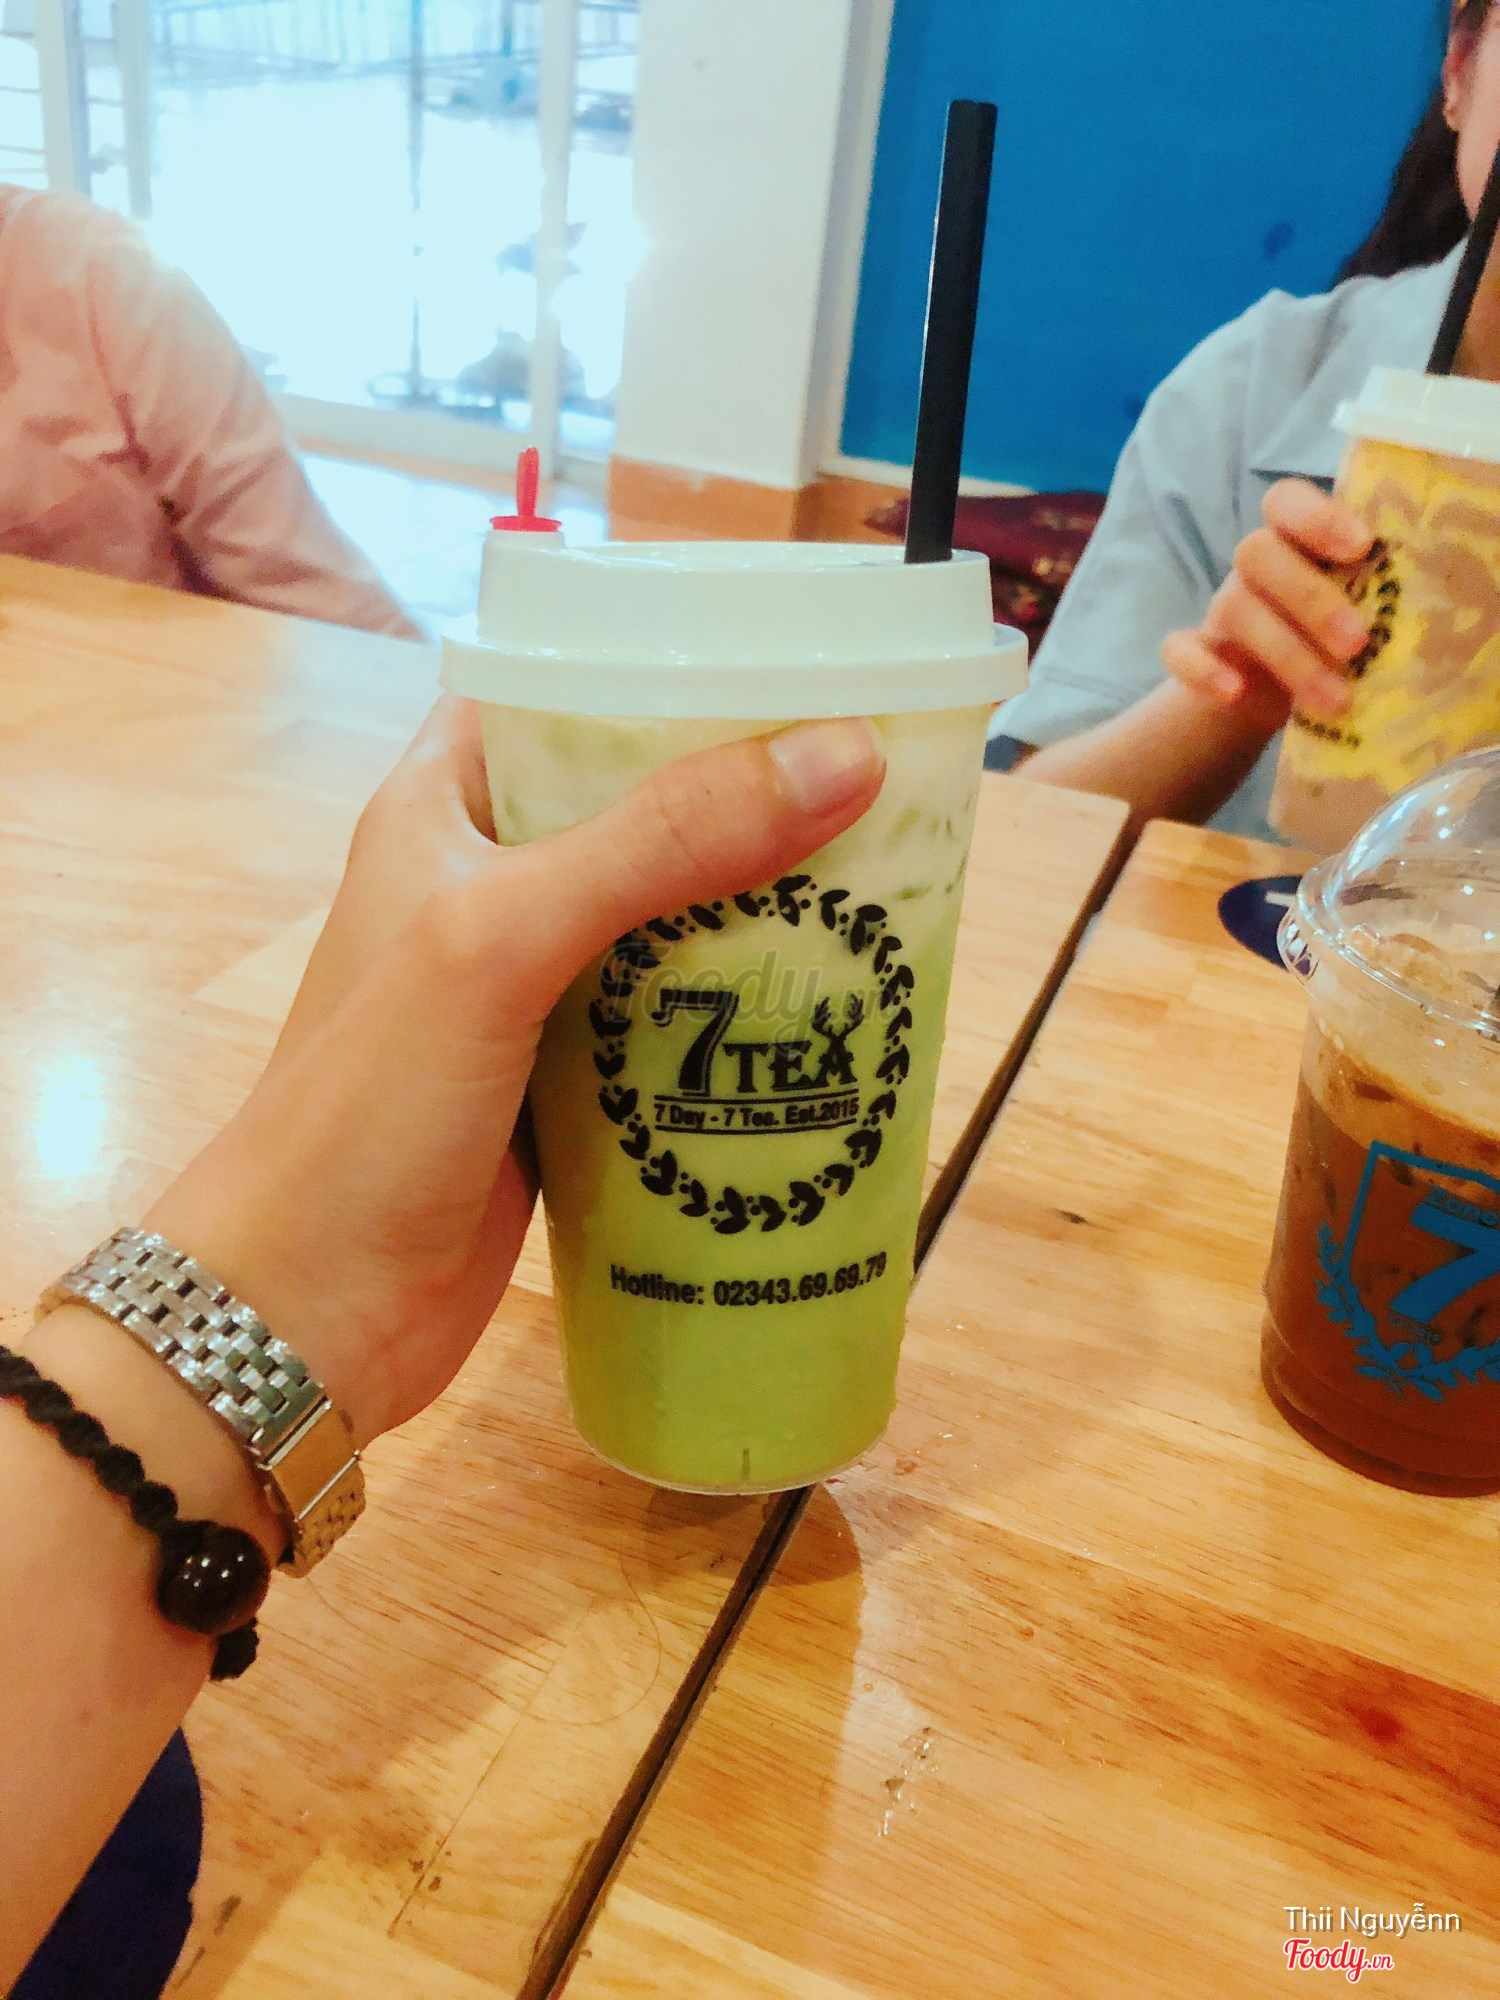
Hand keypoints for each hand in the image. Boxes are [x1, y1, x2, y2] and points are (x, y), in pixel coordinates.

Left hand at [145, 706, 886, 1447]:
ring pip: (669, 917)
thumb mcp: (505, 936)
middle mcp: (490, 884)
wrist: (308, 1309)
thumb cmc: (373, 1102)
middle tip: (876, 776)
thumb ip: (663, 841)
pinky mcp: (571, 1083)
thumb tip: (847, 754)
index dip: (667, 664)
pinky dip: (743, 1013)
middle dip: (748, 794)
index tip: (795, 658)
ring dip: (760, 907)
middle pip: (638, 803)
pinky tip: (831, 1005)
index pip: (560, 688)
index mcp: (443, 807)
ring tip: (886, 876)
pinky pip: (676, 1022)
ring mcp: (533, 989)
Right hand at [1162, 478, 1373, 730]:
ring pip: (1234, 608)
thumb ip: (1387, 596)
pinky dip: (1202, 669)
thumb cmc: (1328, 645)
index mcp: (1296, 543)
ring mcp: (1220, 610)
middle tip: (1358, 644)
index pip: (1286, 500)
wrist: (1259, 700)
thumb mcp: (1363, 614)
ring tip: (1333, 699)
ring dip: (1284, 651)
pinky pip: (1178, 650)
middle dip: (1310, 598)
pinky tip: (1234, 693)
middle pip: (1258, 552)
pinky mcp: (1194, 654)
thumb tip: (1474, 596)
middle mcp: (1255, 568)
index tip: (1360, 547)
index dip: (1316, 515)